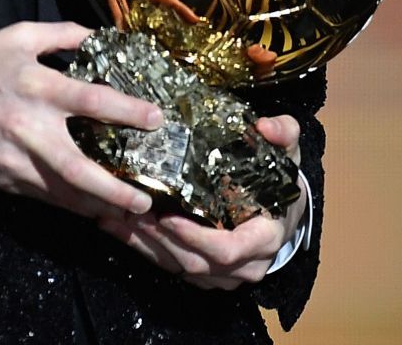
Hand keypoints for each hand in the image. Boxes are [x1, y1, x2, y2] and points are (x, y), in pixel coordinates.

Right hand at [0, 21, 162, 220]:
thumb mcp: (17, 36)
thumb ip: (62, 34)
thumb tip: (102, 36)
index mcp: (36, 87)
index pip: (92, 102)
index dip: (129, 112)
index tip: (157, 119)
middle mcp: (28, 128)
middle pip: (81, 168)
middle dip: (117, 189)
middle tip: (147, 199)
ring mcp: (14, 160)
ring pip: (64, 193)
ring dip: (99, 206)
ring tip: (128, 211)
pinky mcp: (4, 178)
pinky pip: (44, 197)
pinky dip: (71, 205)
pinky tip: (91, 207)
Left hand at [98, 115, 307, 288]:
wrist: (283, 215)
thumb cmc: (279, 183)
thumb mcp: (287, 156)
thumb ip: (283, 135)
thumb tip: (266, 126)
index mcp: (264, 238)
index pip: (228, 249)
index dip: (196, 237)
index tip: (167, 216)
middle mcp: (246, 264)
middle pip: (195, 261)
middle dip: (158, 238)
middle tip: (128, 210)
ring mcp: (225, 275)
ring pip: (179, 267)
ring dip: (144, 244)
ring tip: (114, 216)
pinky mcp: (206, 275)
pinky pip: (171, 268)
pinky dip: (142, 249)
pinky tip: (116, 226)